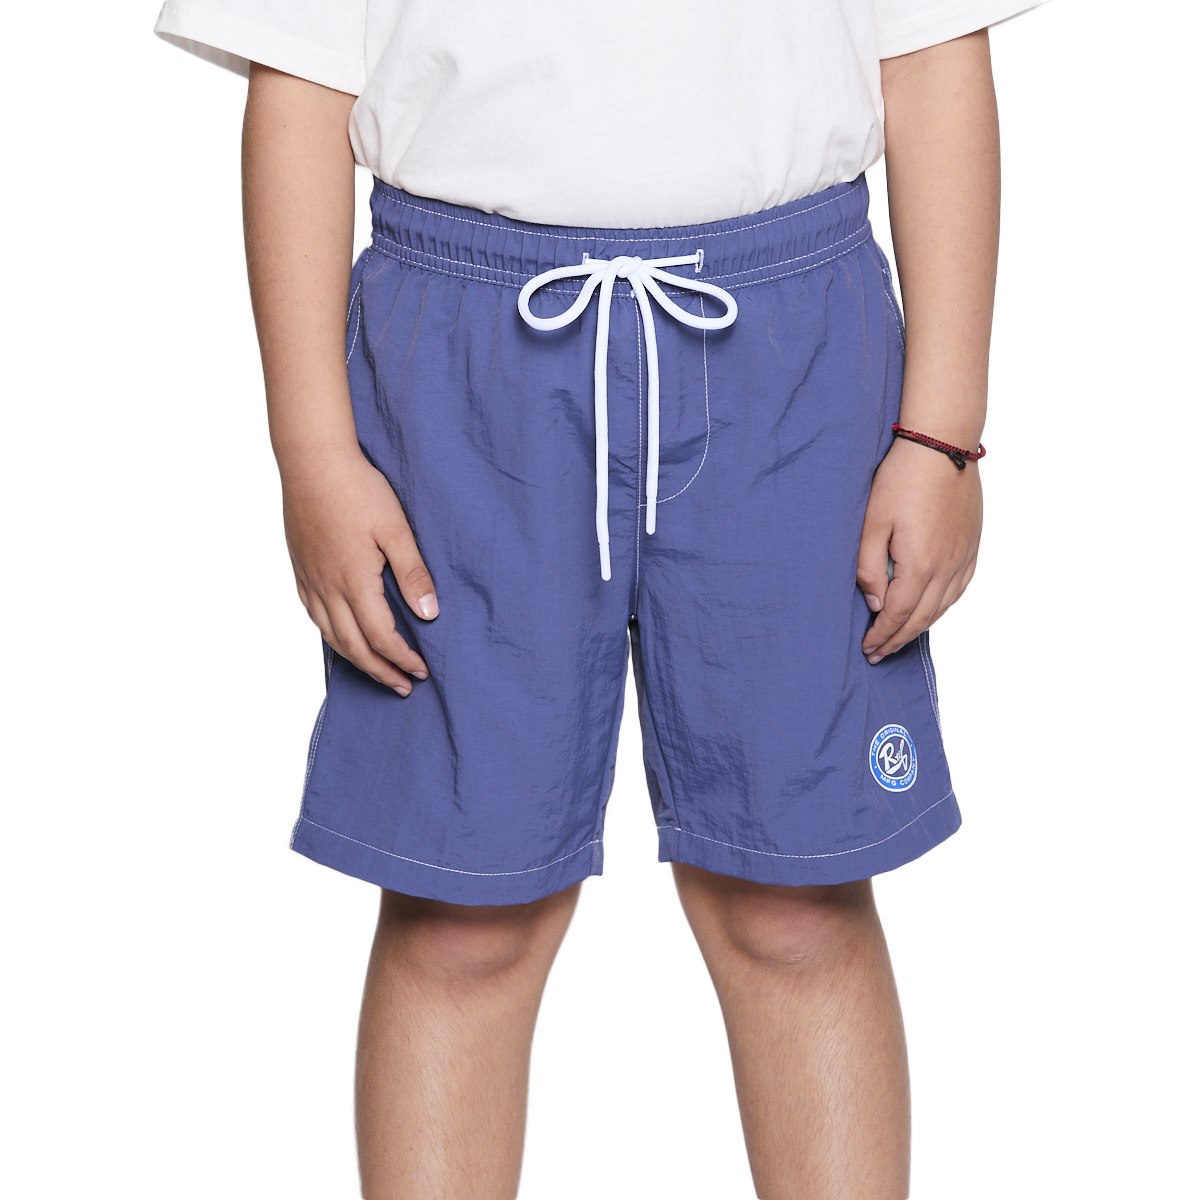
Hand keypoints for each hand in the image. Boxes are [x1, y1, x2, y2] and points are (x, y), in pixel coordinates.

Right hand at [281, 448, 437, 695]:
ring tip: (376, 670)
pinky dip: (330, 635)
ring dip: (355, 659)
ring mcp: (309, 579)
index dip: (402, 658)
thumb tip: (429, 616)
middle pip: (354, 646)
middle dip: (380, 670)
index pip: (381, 637)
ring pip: (330, 635)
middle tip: (402, 686)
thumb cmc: (358, 489)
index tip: (422, 671)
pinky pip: (312, 614)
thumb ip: (413, 574)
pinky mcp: (299, 568)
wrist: (312, 460)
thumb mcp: (397, 530)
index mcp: (354, 582)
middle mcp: (327, 588)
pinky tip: (341, 637)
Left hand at [856, 437, 981, 662]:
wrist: (942, 444)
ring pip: (944, 606)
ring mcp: (964, 556)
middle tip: (879, 653)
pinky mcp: (973, 544)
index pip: (899, 615)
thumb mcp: (872, 522)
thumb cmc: (901, 479)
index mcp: (920, 564)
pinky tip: (932, 610)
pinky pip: (961, 587)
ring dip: (921, 627)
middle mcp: (947, 566)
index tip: (868, 649)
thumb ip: (869, 567)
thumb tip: (875, 602)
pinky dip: (944, 606)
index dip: (882, 636)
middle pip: (922, 618)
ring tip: (901, 638)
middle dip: (898, 639)